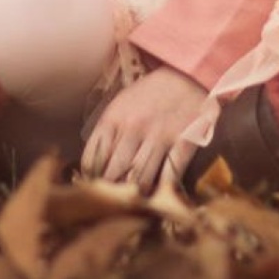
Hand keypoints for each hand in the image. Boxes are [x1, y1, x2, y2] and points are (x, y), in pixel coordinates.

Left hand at [79, 65, 211, 191]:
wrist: (188, 75)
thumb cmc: (150, 93)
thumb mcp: (121, 105)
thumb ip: (107, 132)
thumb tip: (94, 166)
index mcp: (114, 118)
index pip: (92, 160)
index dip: (91, 179)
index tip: (94, 189)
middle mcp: (134, 128)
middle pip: (113, 174)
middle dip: (110, 192)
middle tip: (113, 203)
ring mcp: (160, 137)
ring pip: (139, 180)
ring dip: (135, 195)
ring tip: (134, 202)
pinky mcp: (184, 143)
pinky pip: (169, 176)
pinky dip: (162, 190)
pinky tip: (158, 194)